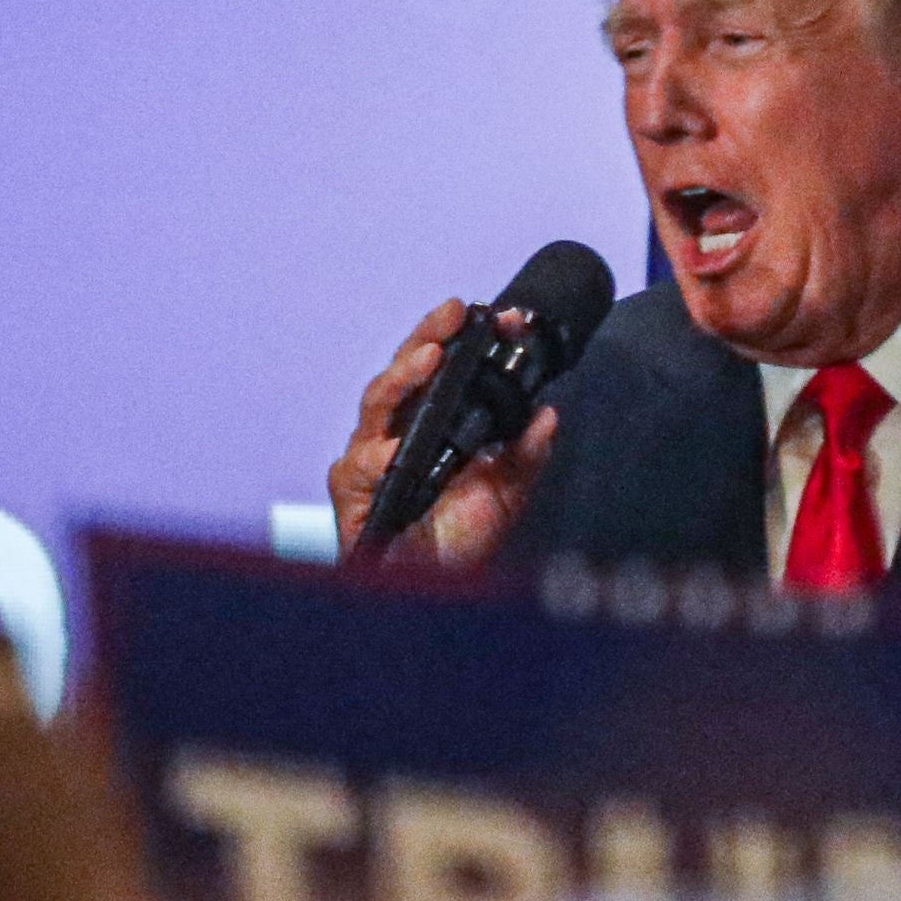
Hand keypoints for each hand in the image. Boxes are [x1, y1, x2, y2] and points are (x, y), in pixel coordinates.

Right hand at [326, 299, 558, 567]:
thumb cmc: (460, 540)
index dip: (466, 340)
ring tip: (430, 356)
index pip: (444, 370)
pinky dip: (375, 456)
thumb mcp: (507, 491)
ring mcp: (371, 456)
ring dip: (403, 376)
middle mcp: (398, 431)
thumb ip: (526, 453)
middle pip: (406, 372)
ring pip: (378, 402)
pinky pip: (359, 464)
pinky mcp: (352, 489)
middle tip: (454, 312)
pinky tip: (393, 450)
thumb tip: (548, 413)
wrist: (435, 587)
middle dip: (428, 336)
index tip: (502, 319)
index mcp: (432, 423)